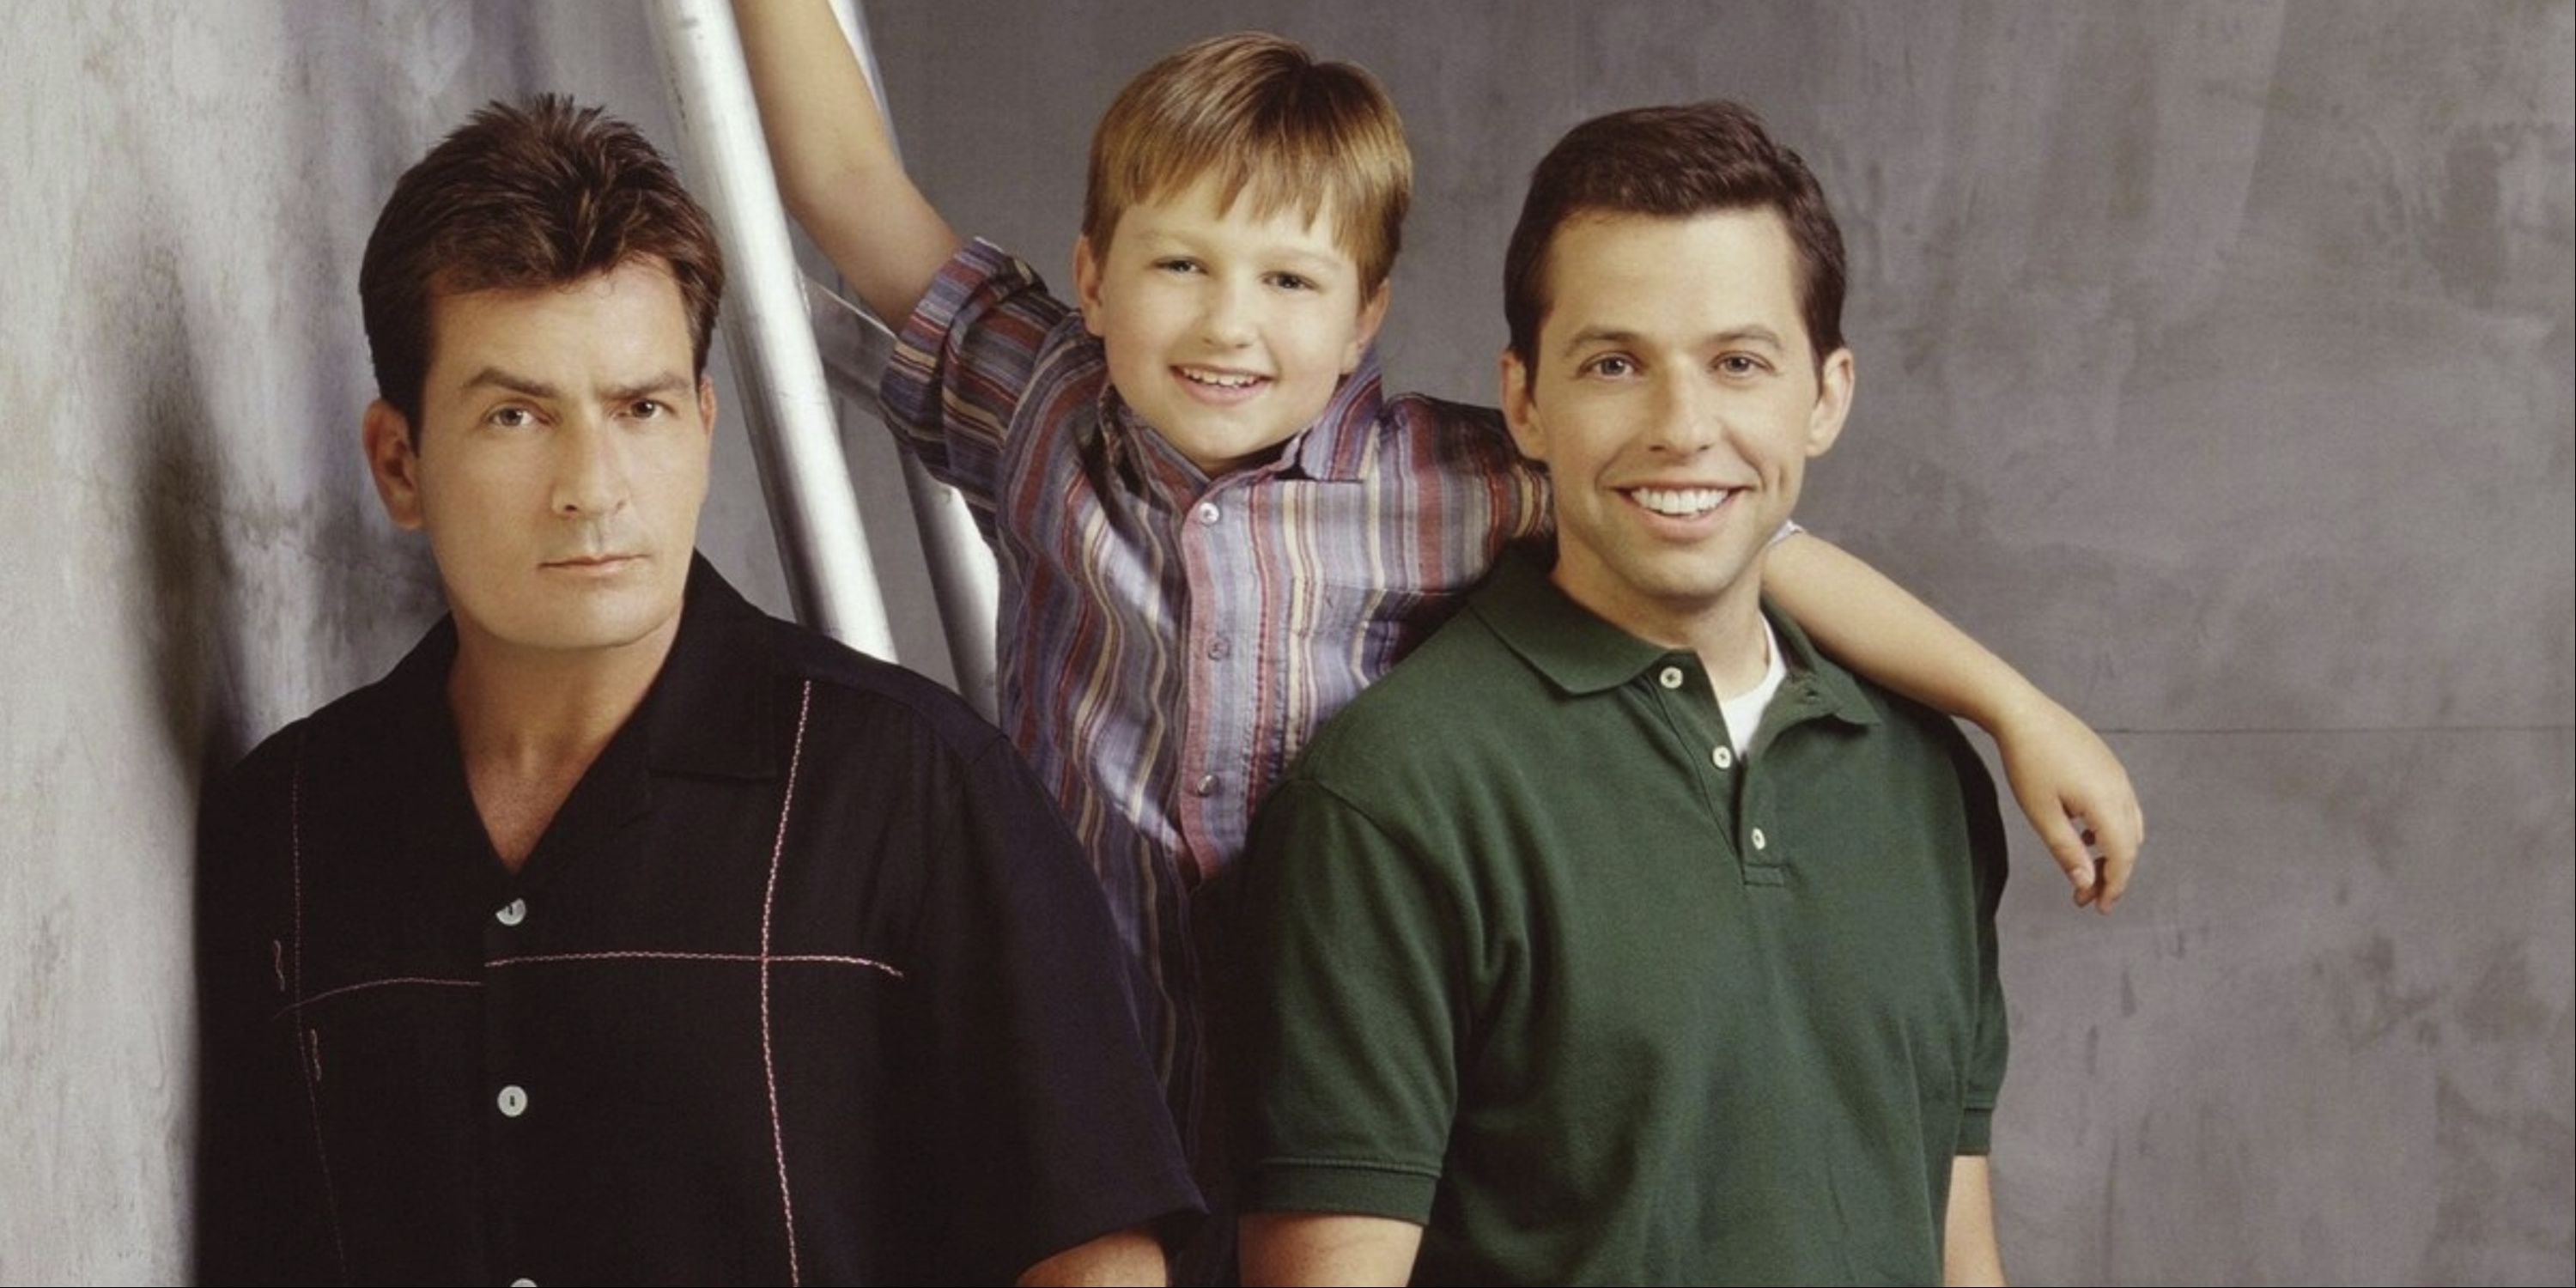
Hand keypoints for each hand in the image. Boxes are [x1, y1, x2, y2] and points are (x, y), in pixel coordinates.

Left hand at [1994, 696, 2143, 911]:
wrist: (2021, 712)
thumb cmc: (2027, 762)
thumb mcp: (2042, 814)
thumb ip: (2068, 852)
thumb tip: (2087, 884)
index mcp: (2107, 803)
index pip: (2123, 856)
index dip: (2114, 886)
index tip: (2097, 907)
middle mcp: (2121, 788)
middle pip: (2130, 844)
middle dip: (2112, 874)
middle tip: (2086, 896)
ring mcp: (2117, 774)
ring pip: (2129, 825)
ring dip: (2113, 852)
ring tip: (2086, 870)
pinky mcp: (2108, 765)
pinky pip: (2121, 806)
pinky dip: (2110, 829)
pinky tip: (2085, 835)